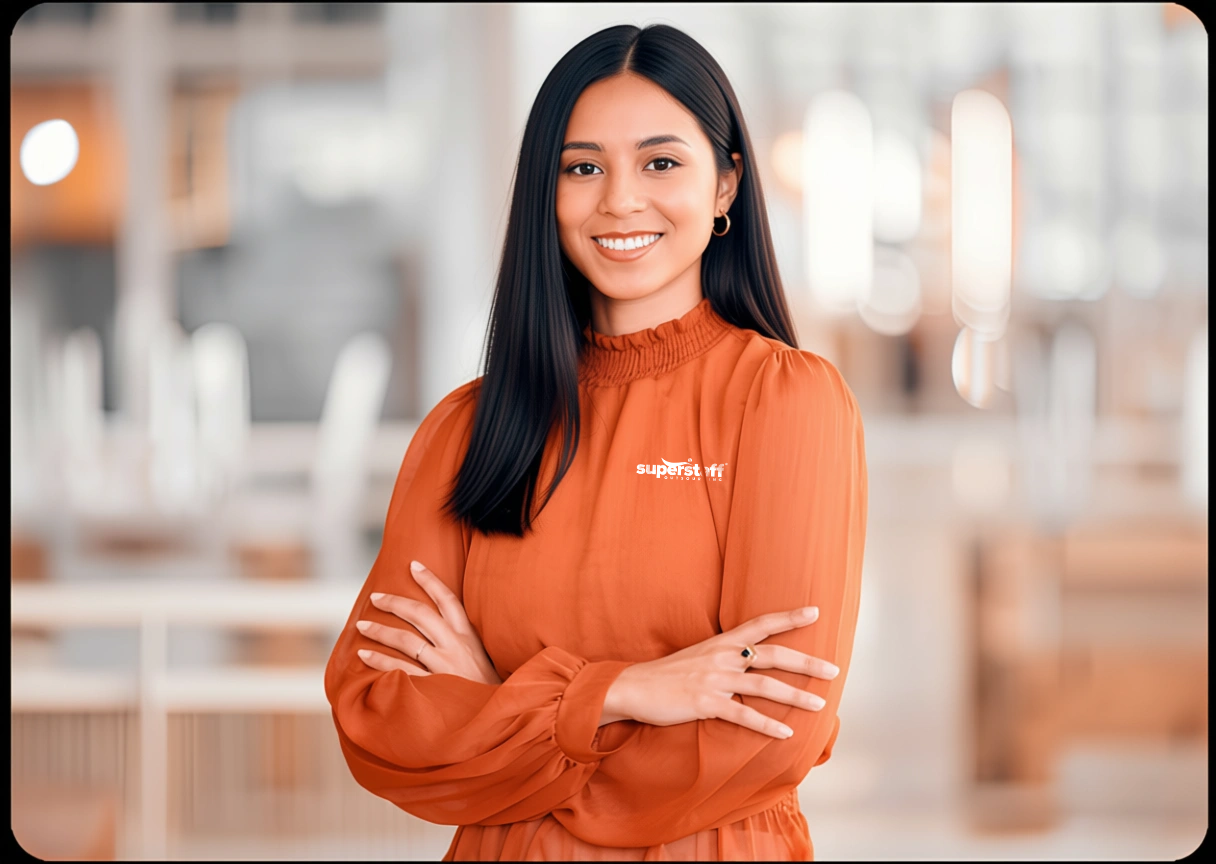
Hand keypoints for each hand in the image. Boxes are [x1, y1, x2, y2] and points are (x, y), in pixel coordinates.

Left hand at [355, 560, 503, 685]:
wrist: (498, 720)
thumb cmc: (488, 692)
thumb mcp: (483, 661)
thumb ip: (464, 645)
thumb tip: (438, 631)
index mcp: (470, 638)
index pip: (449, 601)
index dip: (430, 580)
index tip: (413, 565)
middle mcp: (457, 647)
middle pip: (421, 614)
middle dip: (395, 603)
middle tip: (376, 597)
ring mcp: (445, 667)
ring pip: (406, 639)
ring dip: (380, 630)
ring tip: (362, 625)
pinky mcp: (434, 688)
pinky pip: (400, 670)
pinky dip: (379, 661)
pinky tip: (365, 655)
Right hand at [602, 605, 837, 738]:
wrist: (633, 686)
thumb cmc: (666, 674)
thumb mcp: (697, 656)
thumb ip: (723, 656)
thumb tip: (748, 660)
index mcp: (721, 643)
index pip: (761, 624)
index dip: (789, 618)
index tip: (815, 612)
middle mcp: (723, 657)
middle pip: (774, 655)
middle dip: (807, 662)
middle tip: (833, 669)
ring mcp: (715, 680)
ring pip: (765, 685)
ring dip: (796, 696)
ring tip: (819, 704)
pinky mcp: (706, 704)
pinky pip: (743, 715)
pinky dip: (767, 725)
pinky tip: (786, 733)